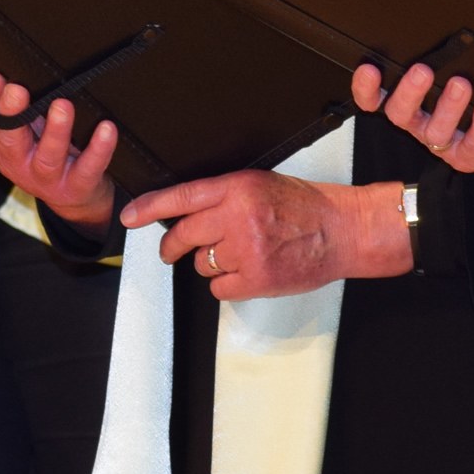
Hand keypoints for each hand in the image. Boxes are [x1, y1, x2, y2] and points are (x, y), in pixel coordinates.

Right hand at [0, 59, 116, 228]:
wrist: (74, 201)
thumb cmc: (42, 152)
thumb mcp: (16, 128)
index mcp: (1, 145)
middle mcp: (19, 163)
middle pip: (11, 140)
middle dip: (12, 114)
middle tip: (16, 89)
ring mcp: (47, 178)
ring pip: (49, 156)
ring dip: (56, 131)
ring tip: (62, 105)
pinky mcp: (77, 187)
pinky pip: (88, 169)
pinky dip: (99, 149)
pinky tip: (107, 128)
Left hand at [125, 167, 412, 298]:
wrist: (343, 230)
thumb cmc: (304, 207)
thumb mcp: (258, 185)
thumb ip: (222, 196)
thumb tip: (184, 212)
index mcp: (237, 188)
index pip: (181, 197)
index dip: (149, 208)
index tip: (129, 218)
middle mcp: (237, 217)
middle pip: (184, 236)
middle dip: (173, 246)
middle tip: (172, 251)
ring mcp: (246, 249)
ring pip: (202, 263)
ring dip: (213, 263)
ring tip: (243, 254)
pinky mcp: (257, 278)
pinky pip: (219, 288)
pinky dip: (228, 285)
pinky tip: (248, 273)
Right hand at [351, 63, 473, 183]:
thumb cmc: (466, 108)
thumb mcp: (445, 83)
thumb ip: (435, 65)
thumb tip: (434, 32)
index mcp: (406, 107)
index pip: (374, 100)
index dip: (366, 88)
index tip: (369, 68)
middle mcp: (418, 125)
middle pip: (400, 114)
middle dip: (409, 92)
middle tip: (422, 70)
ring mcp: (441, 142)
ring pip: (436, 130)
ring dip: (448, 106)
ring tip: (461, 84)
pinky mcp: (468, 156)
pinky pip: (473, 142)